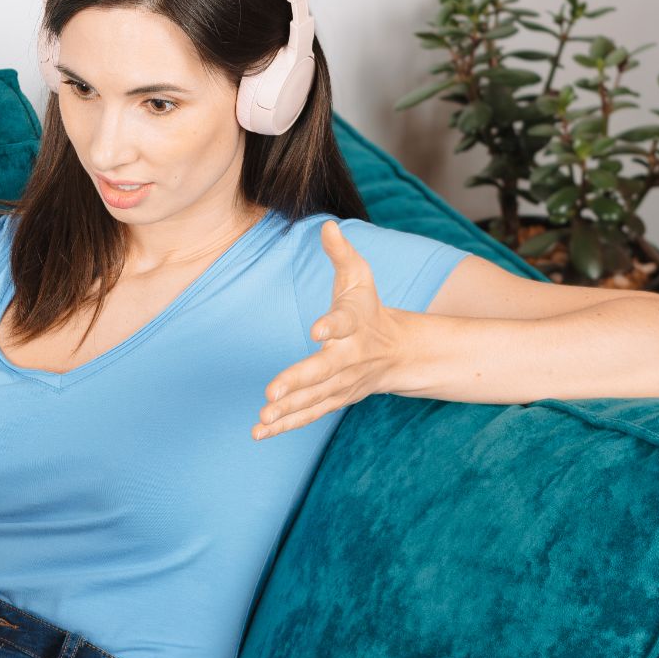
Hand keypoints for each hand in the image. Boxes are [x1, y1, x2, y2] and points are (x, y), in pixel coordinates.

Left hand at [252, 220, 404, 439]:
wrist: (399, 353)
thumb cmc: (369, 309)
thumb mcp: (360, 278)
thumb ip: (342, 253)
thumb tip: (326, 225)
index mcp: (355, 324)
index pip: (344, 322)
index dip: (331, 324)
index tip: (317, 330)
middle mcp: (349, 357)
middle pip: (323, 370)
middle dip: (298, 382)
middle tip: (272, 393)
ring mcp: (343, 383)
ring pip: (314, 399)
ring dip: (288, 412)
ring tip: (262, 419)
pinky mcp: (334, 399)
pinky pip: (309, 414)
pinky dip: (285, 425)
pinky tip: (259, 432)